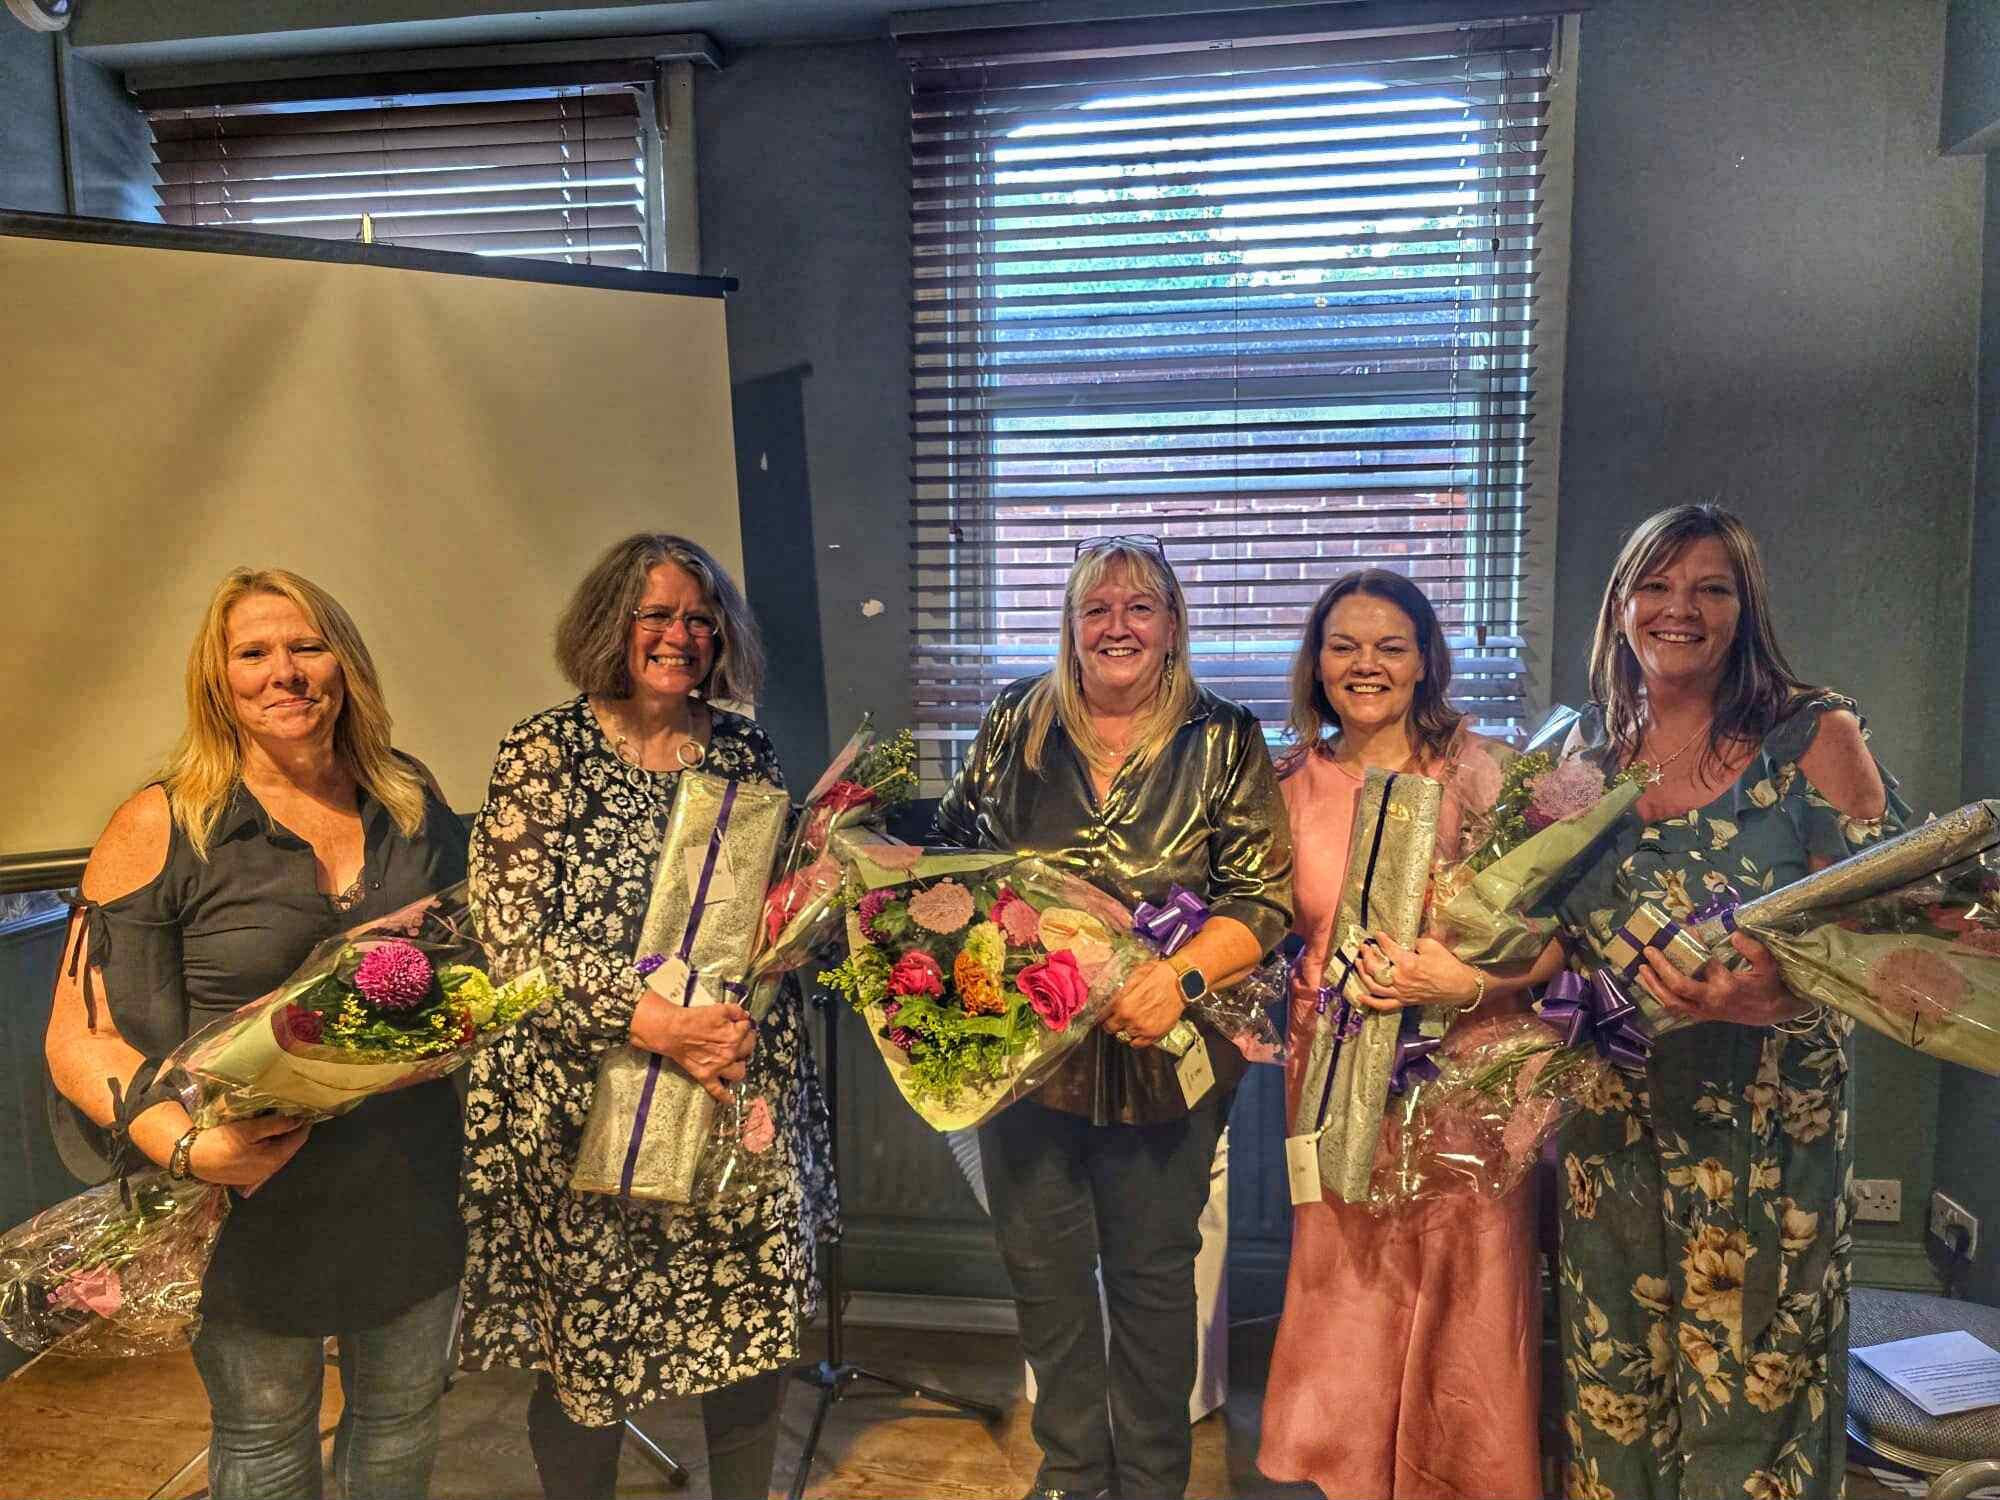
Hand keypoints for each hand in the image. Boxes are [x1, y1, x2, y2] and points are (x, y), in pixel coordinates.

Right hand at [187, 1114, 313, 1193]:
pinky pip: (266, 1160)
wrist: (192, 1159)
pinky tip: (264, 1137)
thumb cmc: (219, 1141)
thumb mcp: (247, 1129)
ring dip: (281, 1140)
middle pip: (288, 1149)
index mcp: (272, 1160)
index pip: (297, 1141)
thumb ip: (275, 1125)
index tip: (306, 1110)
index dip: (303, 1125)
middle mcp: (268, 1171)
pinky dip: (269, 1148)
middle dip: (293, 1132)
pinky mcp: (246, 1176)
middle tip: (294, 1113)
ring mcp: (257, 1176)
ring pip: (277, 1155)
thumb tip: (298, 1120)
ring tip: (280, 1122)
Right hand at [630, 992, 754, 1102]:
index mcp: (734, 1036)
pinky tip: (731, 1099)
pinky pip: (718, 1090)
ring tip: (736, 1061)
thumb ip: (736, 1011)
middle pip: (748, 1050)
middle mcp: (729, 1054)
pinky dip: (725, 1097)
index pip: (748, 1029)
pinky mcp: (706, 1076)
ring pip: (739, 1073)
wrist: (672, 1031)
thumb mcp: (719, 1009)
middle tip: (740, 1039)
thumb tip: (745, 1016)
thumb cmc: (693, 1020)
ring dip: (739, 1066)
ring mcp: (719, 1068)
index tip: (741, 1024)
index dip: (744, 1025)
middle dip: (746, 1043)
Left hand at [1101, 959, 1185, 1048]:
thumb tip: (1109, 996)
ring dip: (1126, 1029)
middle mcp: (1130, 1019)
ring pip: (1124, 1036)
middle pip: (1111, 1029)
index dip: (1103, 1015)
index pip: (1102, 1017)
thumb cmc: (1159, 975)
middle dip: (1113, 1023)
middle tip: (1117, 1018)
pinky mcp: (1154, 1034)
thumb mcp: (1134, 976)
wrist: (1180, 982)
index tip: (1104, 1014)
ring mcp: (1142, 1028)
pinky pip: (1138, 1044)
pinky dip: (1136, 1039)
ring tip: (1132, 1021)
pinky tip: (1139, 1030)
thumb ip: (1120, 990)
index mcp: (1122, 1004)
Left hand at [1352, 933, 1482, 1011]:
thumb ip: (1414, 941)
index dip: (1381, 939)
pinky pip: (1384, 1005)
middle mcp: (1400, 980)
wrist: (1460, 986)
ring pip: (1374, 986)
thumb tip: (1402, 941)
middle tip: (1364, 947)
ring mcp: (1401, 993)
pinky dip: (1370, 1002)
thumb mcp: (1432, 946)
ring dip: (1362, 974)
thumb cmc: (1448, 965)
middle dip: (1366, 955)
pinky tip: (1360, 996)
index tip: (1377, 934)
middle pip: (1375, 968)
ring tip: (1358, 963)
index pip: (1387, 949)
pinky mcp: (1404, 1002)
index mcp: (1407, 964)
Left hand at [1637, 932, 1803, 1027]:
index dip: (1693, 944)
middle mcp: (1711, 1000)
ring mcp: (1704, 1011)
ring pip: (1672, 1003)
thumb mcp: (1768, 965)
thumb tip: (1735, 934)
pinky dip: (1661, 997)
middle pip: (1678, 987)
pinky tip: (1651, 984)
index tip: (1686, 930)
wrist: (1771, 1012)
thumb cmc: (1769, 985)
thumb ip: (1754, 949)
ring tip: (1642, 969)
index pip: (1703, 962)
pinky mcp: (1701, 1016)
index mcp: (1727, 986)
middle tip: (1649, 951)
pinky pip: (1676, 1010)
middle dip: (1660, 968)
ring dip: (1654, 986)